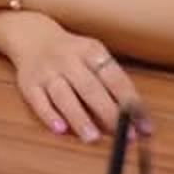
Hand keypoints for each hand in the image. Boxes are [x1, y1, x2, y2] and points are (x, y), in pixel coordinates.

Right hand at [6, 16, 142, 143]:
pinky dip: (49, 115)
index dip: (131, 103)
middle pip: (90, 88)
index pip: (115, 79)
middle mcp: (68, 59)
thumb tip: (134, 117)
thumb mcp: (93, 55)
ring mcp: (47, 71)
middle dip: (109, 113)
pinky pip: (39, 101)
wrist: (31, 36)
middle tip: (124, 136)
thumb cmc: (72, 53)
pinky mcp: (29, 84)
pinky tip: (60, 129)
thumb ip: (111, 82)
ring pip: (64, 96)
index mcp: (91, 51)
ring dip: (79, 118)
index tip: (144, 126)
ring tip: (93, 137)